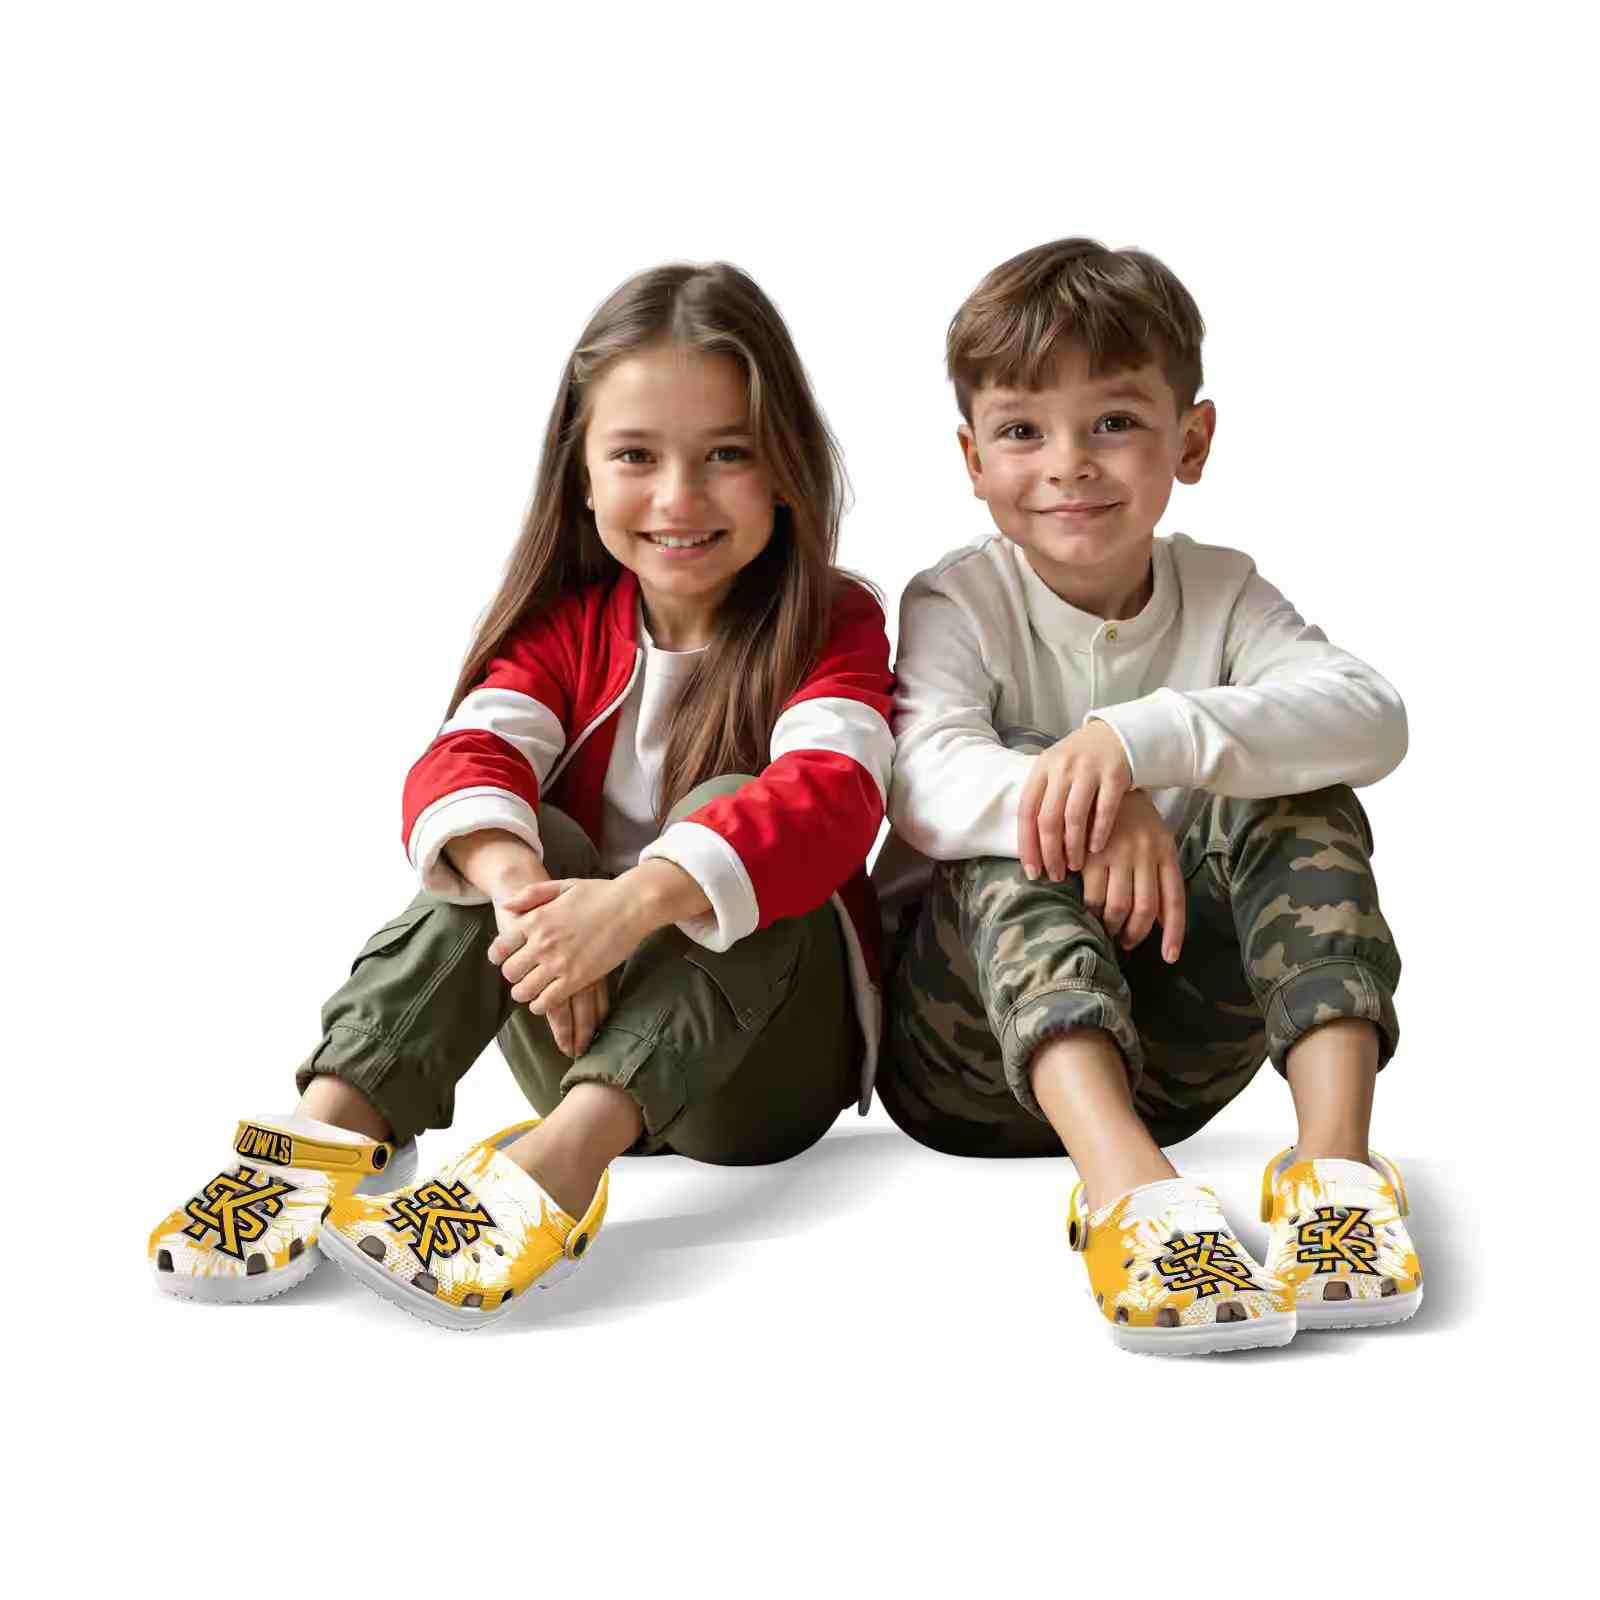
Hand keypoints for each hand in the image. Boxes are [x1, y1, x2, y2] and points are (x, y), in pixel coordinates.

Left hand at [488, 877, 647, 1045]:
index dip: (499, 957)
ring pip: (524, 991)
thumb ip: (531, 895)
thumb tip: (506, 907)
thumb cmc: (600, 893)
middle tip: (523, 976)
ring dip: (525, 993)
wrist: (632, 905)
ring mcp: (559, 963)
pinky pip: (547, 1002)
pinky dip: (541, 1005)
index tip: (505, 960)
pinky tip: (546, 1000)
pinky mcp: (577, 979)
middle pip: (510, 972)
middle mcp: (542, 943)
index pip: (501, 947)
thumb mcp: (562, 885)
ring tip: (532, 991)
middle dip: (514, 976)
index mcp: (536, 919)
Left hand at [1017, 720, 1133, 879]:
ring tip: (1074, 866)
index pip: (1026, 811)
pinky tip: (1096, 849)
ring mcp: (1088, 770)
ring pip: (1074, 817)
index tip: (1031, 870)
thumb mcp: (1056, 771)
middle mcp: (1062, 768)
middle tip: (1054, 874)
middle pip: (1048, 818)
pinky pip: (1104, 810)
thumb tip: (1032, 847)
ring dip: (1073, 847)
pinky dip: (1098, 832)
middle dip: (1050, 852)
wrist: (1117, 735)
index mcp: (1042, 768)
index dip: (1027, 844)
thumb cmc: (1081, 762)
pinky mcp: (1114, 774)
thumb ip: (1043, 800)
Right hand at [1079, 790, 1185, 963]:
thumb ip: (1159, 878)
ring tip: (1107, 929)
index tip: (1170, 957)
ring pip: (1118, 907)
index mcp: (1165, 852)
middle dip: (1135, 934)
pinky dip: (1091, 911)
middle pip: (1144, 910)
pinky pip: (1092, 895)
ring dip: (1113, 926)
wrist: (1105, 785)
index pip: (1174, 901)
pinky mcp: (1092, 855)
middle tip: (1126, 942)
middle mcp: (1146, 855)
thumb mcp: (1155, 842)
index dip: (1174, 933)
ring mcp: (1119, 855)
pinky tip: (1088, 912)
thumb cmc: (1133, 819)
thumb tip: (1161, 922)